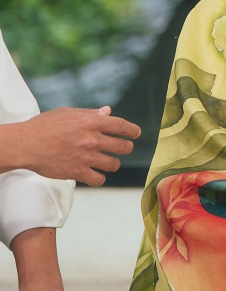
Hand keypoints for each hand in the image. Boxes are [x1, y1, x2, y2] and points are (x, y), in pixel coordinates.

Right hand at [2, 106, 141, 184]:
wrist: (24, 144)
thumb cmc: (44, 126)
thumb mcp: (68, 113)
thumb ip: (90, 114)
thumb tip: (108, 111)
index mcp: (92, 122)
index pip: (122, 126)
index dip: (133, 131)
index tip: (135, 133)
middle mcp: (93, 139)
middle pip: (123, 147)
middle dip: (126, 147)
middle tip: (122, 148)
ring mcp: (86, 157)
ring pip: (114, 164)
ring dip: (113, 163)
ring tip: (107, 162)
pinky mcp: (78, 172)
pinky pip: (99, 179)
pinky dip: (99, 177)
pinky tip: (95, 174)